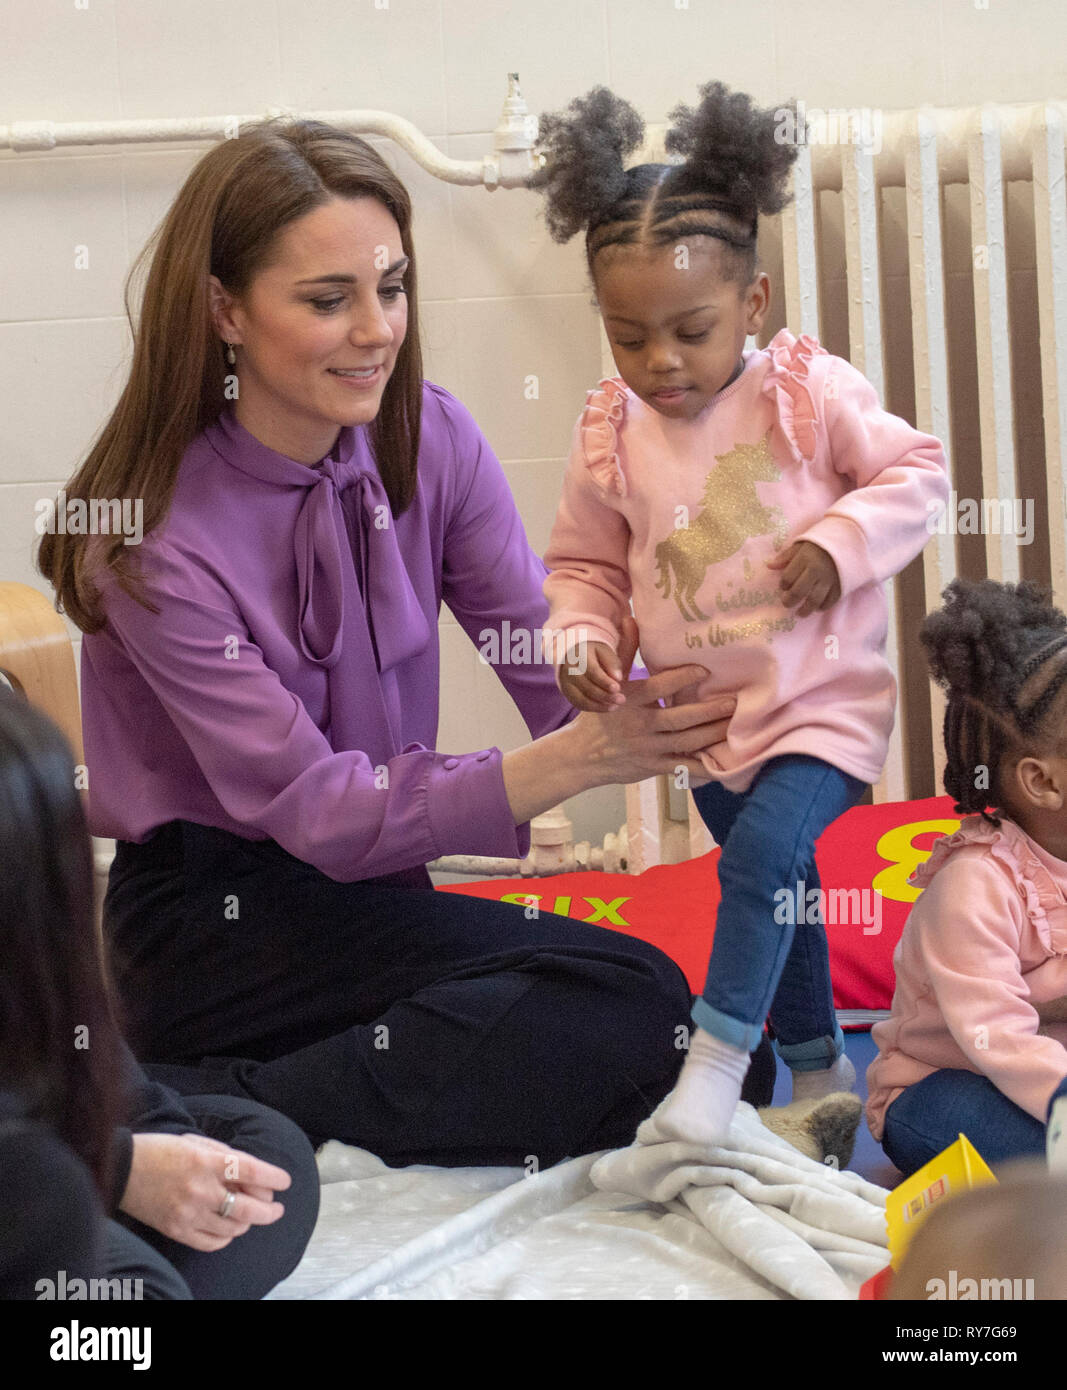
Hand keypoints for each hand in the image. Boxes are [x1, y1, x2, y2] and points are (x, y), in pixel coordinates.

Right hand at [118, 1132, 290, 1252]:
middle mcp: (199, 1189)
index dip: (273, 1177)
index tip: (285, 1181)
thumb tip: (252, 1176)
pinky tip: (229, 1229)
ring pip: (232, 1228)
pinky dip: (226, 1238)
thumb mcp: (197, 1143)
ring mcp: (187, 1213)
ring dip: (248, 1223)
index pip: (250, 1170)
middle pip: (247, 1208)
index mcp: (205, 1161)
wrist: (121, 1169)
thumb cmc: (161, 1150)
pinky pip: (211, 1243)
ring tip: (250, 1215)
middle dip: (269, 1210)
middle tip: (277, 1208)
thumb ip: (226, 1158)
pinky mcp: (176, 1231)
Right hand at [557, 640, 626, 711]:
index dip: (604, 681)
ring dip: (601, 705)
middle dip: (606, 695)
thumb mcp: (604, 652)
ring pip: (582, 699)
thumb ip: (612, 663)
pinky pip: (580, 705)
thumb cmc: (593, 654)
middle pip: (587, 687)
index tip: (617, 688)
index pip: (592, 671)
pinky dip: (595, 708)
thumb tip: (618, 678)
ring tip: (616, 705)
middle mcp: (569, 671)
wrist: (573, 656)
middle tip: (621, 699)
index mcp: (579, 656)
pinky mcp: (568, 694)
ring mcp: (566, 683)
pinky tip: (608, 707)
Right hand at [574, 616, 734, 786]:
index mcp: (631, 701)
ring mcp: (648, 748)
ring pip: (687, 742)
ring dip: (713, 735)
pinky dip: (702, 767)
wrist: (582, 756)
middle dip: (709, 711)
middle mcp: (641, 725)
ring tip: (734, 725)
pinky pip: (682, 767)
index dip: (682, 677)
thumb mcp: (608, 683)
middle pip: (680, 718)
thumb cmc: (600, 716)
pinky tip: (721, 761)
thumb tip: (631, 619)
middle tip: (734, 703)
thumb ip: (624, 652)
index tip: (705, 670)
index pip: (658, 687)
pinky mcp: (653, 767)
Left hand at [765, 541, 840, 616]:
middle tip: (786, 603)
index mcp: (805, 558)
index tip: (783, 587)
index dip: (783, 585)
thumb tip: (769, 565)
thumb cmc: (820, 544)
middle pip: (799, 591)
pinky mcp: (841, 585)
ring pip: (814, 600)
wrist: (847, 542)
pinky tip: (816, 607)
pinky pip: (830, 601)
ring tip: (800, 613)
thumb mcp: (801, 545)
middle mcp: (816, 570)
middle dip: (790, 601)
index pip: (788, 577)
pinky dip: (822, 606)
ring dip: (805, 609)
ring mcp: (829, 579)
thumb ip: (785, 556)